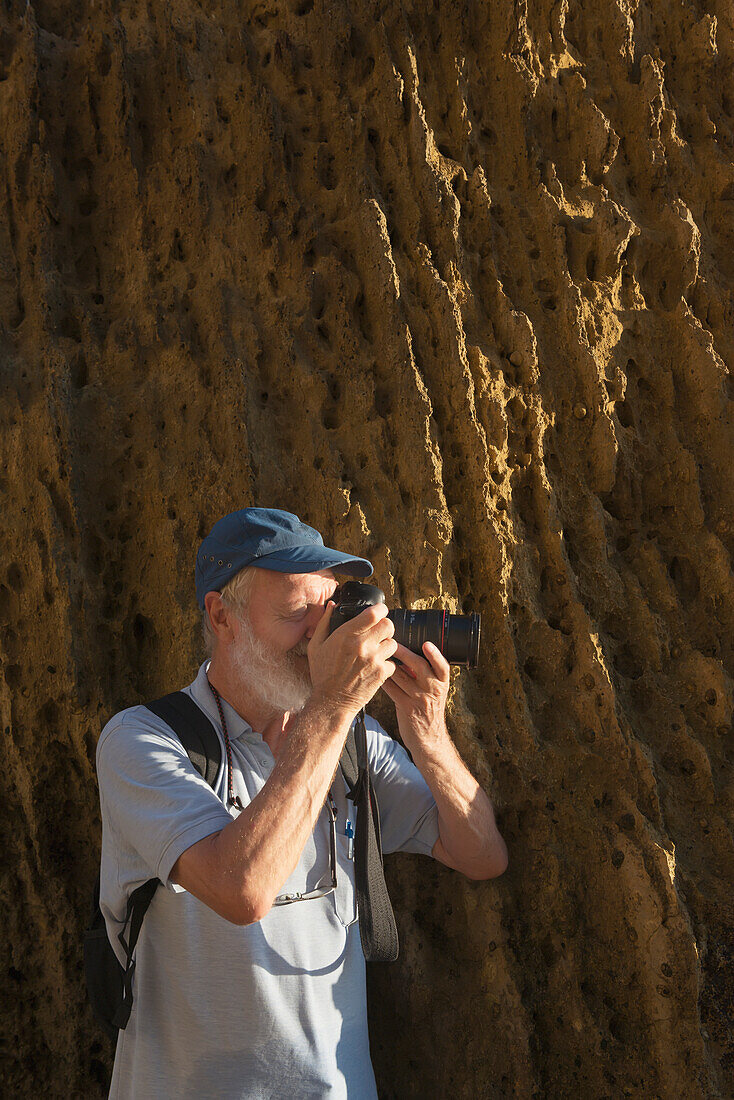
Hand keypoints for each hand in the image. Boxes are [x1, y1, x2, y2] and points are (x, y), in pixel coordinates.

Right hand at [307, 601, 397, 716]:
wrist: (331, 702)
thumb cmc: (322, 673)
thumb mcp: (316, 645)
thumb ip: (324, 622)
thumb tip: (332, 605)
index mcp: (347, 635)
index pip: (375, 613)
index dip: (380, 609)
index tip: (379, 612)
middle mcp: (363, 645)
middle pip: (389, 625)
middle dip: (385, 626)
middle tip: (378, 632)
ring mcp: (374, 660)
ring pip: (393, 643)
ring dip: (386, 645)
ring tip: (376, 651)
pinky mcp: (381, 674)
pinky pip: (392, 662)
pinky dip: (386, 664)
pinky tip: (375, 667)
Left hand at [380, 640, 449, 751]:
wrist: (429, 739)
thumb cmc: (429, 711)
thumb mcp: (434, 692)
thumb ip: (422, 675)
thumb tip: (406, 655)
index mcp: (442, 684)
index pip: (442, 667)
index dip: (435, 655)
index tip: (426, 644)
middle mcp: (433, 691)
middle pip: (419, 667)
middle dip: (404, 653)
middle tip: (393, 643)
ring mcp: (419, 699)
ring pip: (401, 676)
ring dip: (389, 664)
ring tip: (379, 654)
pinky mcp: (406, 708)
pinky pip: (391, 689)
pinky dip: (383, 679)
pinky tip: (376, 673)